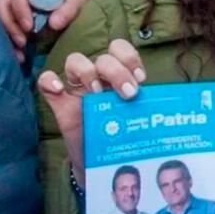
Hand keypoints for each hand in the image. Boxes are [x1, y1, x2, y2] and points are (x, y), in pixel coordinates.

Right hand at [0, 0, 92, 61]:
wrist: (79, 5)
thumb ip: (69, 9)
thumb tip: (54, 24)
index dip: (20, 10)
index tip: (29, 27)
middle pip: (1, 5)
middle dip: (10, 25)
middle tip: (23, 41)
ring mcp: (13, 5)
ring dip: (7, 35)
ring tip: (22, 49)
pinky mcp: (13, 19)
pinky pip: (2, 30)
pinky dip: (9, 43)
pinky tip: (20, 55)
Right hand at [37, 39, 145, 185]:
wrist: (102, 164)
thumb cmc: (123, 137)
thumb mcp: (137, 120)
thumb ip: (147, 109)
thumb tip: (168, 110)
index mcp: (119, 77)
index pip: (120, 49)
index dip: (130, 57)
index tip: (140, 78)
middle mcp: (99, 79)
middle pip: (103, 58)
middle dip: (117, 71)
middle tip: (128, 94)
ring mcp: (77, 90)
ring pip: (75, 61)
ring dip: (88, 73)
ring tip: (97, 94)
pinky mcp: (59, 105)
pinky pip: (46, 82)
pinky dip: (50, 81)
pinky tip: (59, 90)